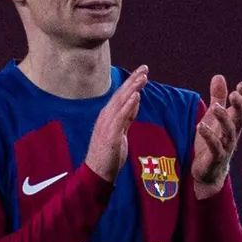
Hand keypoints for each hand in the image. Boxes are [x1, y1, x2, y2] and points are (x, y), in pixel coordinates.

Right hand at [84, 66, 149, 182]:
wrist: (96, 173)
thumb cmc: (108, 155)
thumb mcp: (120, 132)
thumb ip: (127, 118)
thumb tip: (136, 102)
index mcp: (108, 116)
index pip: (121, 96)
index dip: (131, 83)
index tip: (142, 72)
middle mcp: (106, 117)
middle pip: (121, 95)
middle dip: (133, 80)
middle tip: (144, 68)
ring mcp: (107, 125)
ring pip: (121, 102)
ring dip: (132, 89)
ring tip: (143, 77)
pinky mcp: (111, 135)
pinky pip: (121, 117)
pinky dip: (129, 105)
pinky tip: (136, 96)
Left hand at [191, 75, 241, 195]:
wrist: (208, 172)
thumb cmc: (212, 142)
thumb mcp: (213, 117)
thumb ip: (217, 97)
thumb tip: (219, 76)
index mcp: (233, 124)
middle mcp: (232, 135)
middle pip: (240, 119)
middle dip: (239, 106)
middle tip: (234, 94)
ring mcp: (226, 147)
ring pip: (229, 132)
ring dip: (224, 119)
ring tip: (215, 106)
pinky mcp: (215, 158)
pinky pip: (215, 147)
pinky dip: (209, 136)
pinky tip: (201, 126)